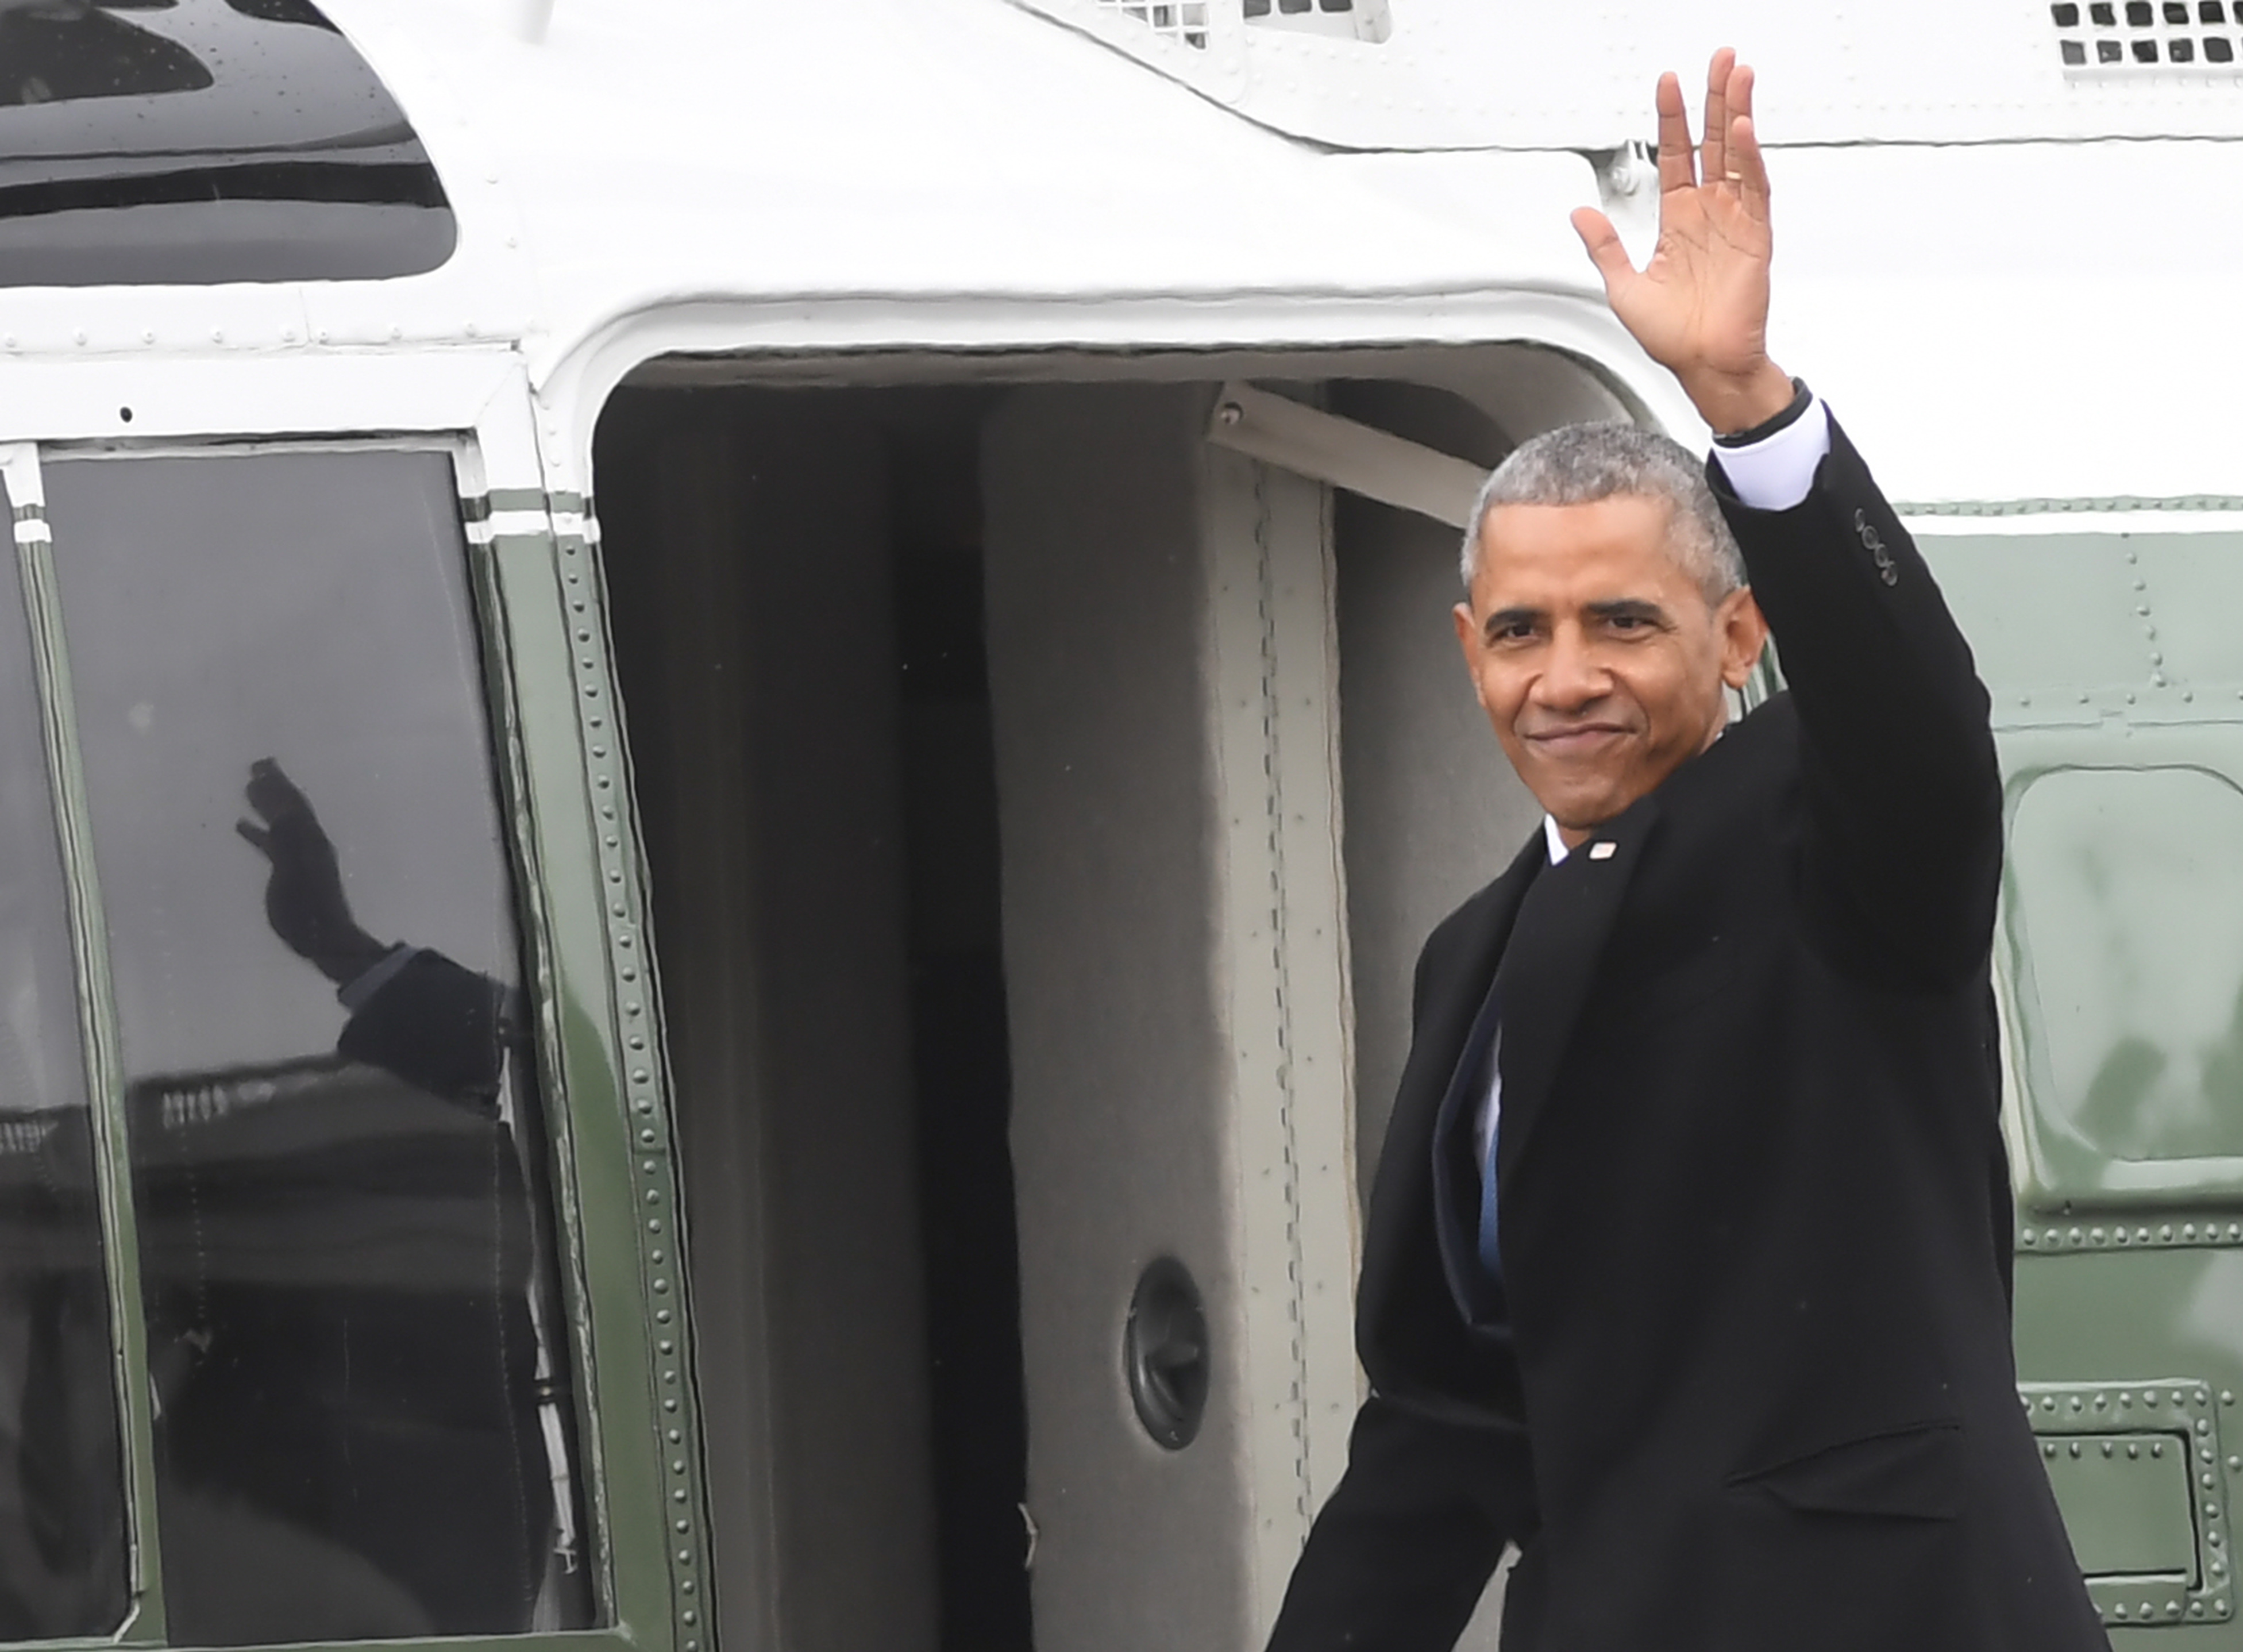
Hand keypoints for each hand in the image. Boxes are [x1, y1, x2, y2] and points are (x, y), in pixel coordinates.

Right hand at [234, 758, 387, 984]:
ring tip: (249, 786)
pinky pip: (271, 842)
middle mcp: (307, 841)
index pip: (292, 803)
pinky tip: (242, 825)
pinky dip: (258, 831)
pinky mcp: (288, 871)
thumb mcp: (296, 873)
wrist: (323, 938)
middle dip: (273, 786)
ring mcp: (298, 855)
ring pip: (279, 822)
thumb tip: (280, 811)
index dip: (278, 784)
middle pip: (288, 806)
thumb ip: (288, 843)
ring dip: (265, 804)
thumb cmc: (307, 909)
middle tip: (256, 765)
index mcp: (310, 838)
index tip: (262, 763)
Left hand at [1571, 49, 1794, 434]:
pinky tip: (1741, 130)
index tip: (1667, 82)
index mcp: (1678, 220)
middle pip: (1712, 143)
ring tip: (1738, 74)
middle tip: (1718, 58)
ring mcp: (1734, 222)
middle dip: (1713, 99)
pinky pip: (1754, 190)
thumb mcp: (1622, 286)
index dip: (1672, 119)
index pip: (1676, 155)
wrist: (1702, 367)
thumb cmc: (1672, 335)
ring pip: (1738, 156)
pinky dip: (1748, 159)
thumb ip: (1603, 245)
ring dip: (1737, 114)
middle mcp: (1708, 213)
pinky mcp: (1755, 238)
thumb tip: (1579, 212)